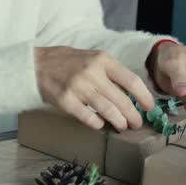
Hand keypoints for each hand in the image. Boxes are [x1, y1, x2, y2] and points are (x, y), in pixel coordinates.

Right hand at [34, 46, 155, 130]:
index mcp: (102, 60)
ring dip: (119, 122)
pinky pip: (88, 117)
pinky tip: (100, 124)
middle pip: (122, 100)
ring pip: (108, 111)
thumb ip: (109, 71)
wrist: (36, 65)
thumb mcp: (91, 57)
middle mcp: (92, 73)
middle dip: (133, 115)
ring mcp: (78, 87)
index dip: (144, 96)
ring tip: (122, 126)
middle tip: (136, 123)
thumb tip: (131, 92)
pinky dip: (98, 123)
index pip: (131, 80)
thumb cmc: (66, 61)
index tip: (149, 107)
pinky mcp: (66, 101)